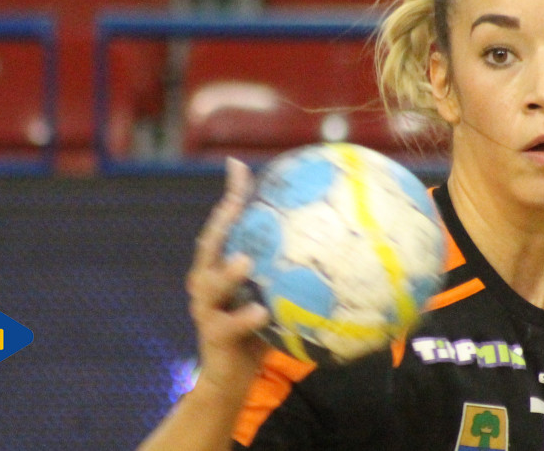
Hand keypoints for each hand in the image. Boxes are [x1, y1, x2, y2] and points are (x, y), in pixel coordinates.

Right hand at [185, 157, 271, 397]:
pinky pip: (228, 325)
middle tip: (235, 202)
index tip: (237, 165)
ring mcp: (206, 308)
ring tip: (245, 260)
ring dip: (226, 272)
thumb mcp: (278, 296)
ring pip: (210, 284)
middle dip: (221, 221)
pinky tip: (263, 311)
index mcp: (222, 265)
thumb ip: (295, 270)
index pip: (226, 223)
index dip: (231, 194)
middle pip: (209, 244)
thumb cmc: (262, 330)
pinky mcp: (213, 336)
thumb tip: (337, 241)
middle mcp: (207, 281)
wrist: (233, 378)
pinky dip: (245, 318)